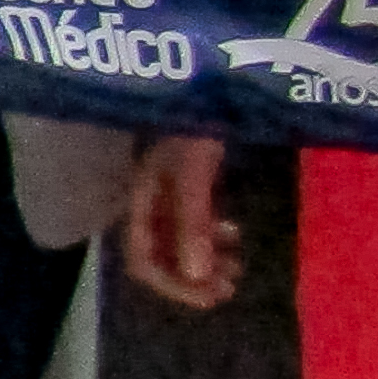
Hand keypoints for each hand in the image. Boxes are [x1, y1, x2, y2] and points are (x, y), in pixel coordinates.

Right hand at [117, 134, 241, 310]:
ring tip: (237, 267)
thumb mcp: (194, 173)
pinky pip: (193, 220)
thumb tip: (197, 277)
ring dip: (206, 259)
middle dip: (194, 276)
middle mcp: (148, 201)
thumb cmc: (192, 123)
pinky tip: (233, 233)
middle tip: (231, 286)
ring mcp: (167, 190)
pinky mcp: (187, 178)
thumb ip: (192, 223)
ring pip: (179, 238)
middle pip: (161, 255)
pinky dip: (212, 235)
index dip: (173, 286)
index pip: (143, 260)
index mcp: (140, 201)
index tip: (209, 297)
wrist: (204, 80)